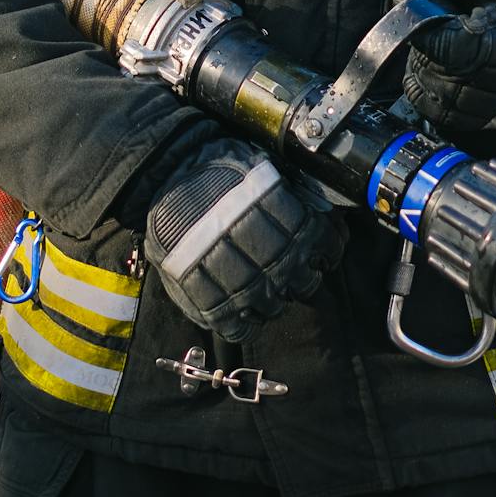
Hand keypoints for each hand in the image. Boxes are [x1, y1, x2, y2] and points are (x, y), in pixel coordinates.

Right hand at [144, 136, 343, 341]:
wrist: (167, 173)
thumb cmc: (215, 165)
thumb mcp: (262, 167)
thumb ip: (288, 193)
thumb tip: (311, 202)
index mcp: (291, 224)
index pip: (327, 246)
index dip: (328, 248)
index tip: (320, 249)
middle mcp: (274, 258)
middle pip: (306, 283)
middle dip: (302, 278)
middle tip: (288, 269)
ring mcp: (245, 286)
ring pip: (275, 308)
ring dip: (272, 300)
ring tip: (259, 286)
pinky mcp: (215, 306)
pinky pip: (239, 330)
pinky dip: (243, 325)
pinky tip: (239, 310)